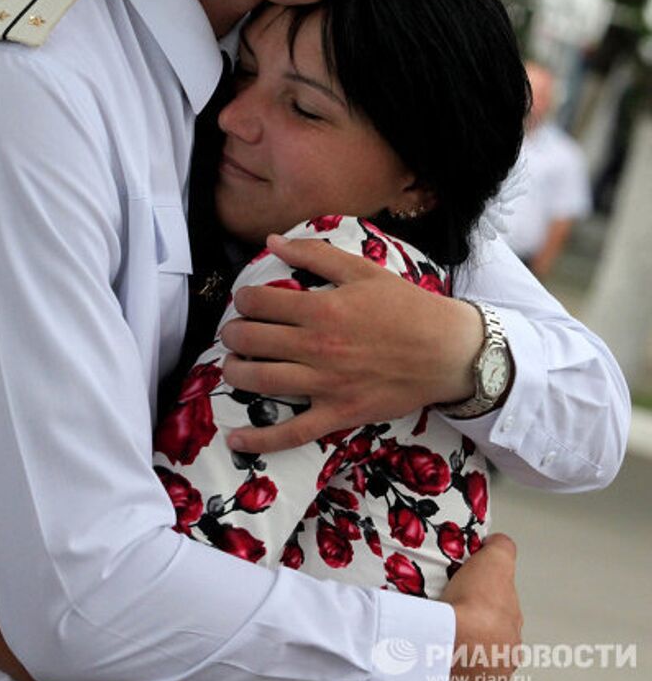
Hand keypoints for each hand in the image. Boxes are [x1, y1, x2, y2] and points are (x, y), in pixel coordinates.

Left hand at [220, 234, 482, 453]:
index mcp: (321, 309)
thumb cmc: (406, 307)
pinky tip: (236, 439)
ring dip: (235, 372)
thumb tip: (272, 241)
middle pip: (252, 341)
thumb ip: (314, 254)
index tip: (245, 301)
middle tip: (234, 331)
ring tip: (232, 365)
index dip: (244, 300)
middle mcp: (317, 348)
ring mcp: (326, 385)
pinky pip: (293, 432)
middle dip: (234, 334)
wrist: (447, 351)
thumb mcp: (362, 270)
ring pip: (262, 381)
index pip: (260, 303)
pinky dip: (261, 439)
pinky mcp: (339, 414)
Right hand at [441, 533, 521, 680]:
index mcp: (514, 625)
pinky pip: (457, 674)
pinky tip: (438, 649)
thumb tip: (500, 542)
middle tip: (451, 609)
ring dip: (462, 642)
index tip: (470, 591)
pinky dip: (449, 662)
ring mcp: (487, 673)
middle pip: (489, 631)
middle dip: (474, 620)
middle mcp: (506, 652)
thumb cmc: (474, 607)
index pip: (503, 608)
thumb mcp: (495, 559)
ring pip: (474, 653)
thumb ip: (501, 548)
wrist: (453, 645)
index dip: (486, 595)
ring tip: (442, 630)